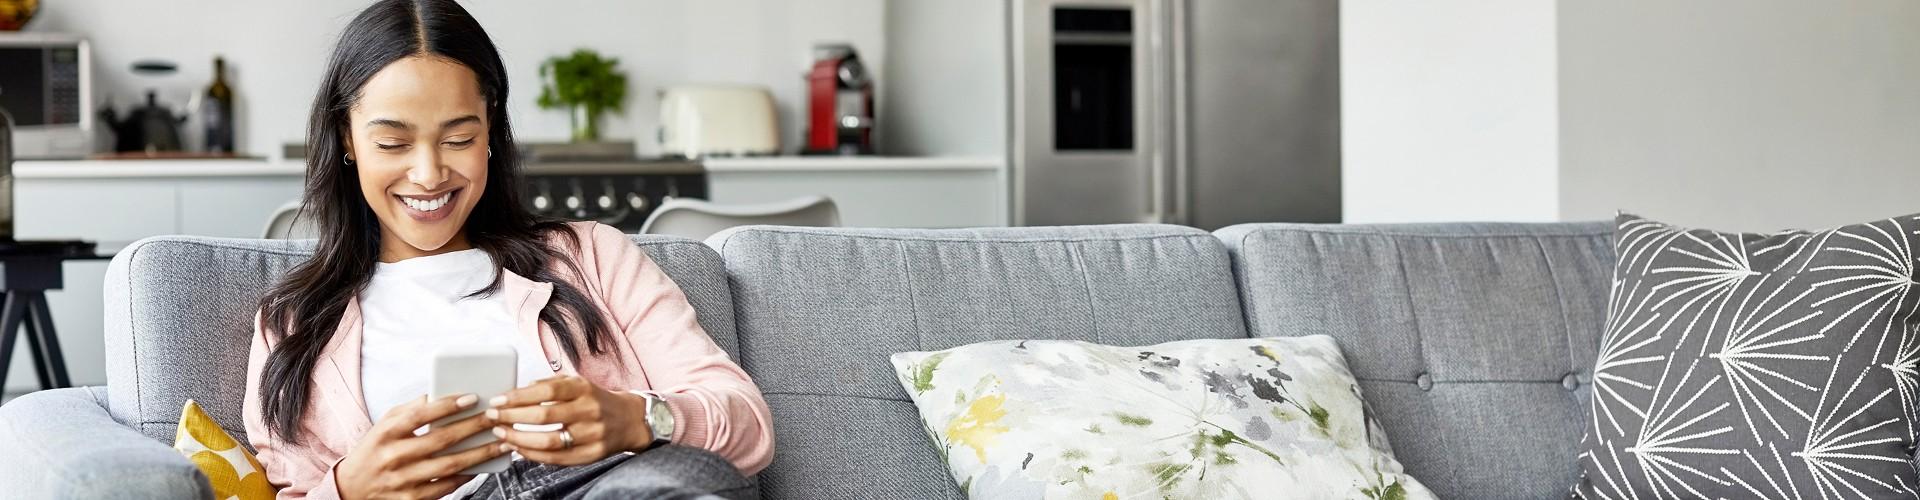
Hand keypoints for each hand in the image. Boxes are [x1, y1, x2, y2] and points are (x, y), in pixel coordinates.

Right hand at [336, 394, 508, 499]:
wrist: (352, 489)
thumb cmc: (374, 451)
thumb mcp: (384, 425)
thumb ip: (410, 409)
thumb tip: (440, 393)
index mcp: (386, 433)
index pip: (420, 415)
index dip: (447, 405)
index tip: (473, 397)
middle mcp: (394, 457)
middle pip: (441, 439)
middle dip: (474, 426)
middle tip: (496, 416)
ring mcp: (403, 481)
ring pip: (450, 465)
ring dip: (480, 453)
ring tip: (501, 442)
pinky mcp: (412, 499)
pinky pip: (447, 486)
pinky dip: (467, 475)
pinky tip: (483, 465)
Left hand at [486, 376, 652, 465]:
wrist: (630, 420)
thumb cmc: (595, 400)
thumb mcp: (578, 383)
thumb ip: (550, 384)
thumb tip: (519, 391)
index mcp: (583, 388)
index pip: (546, 391)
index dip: (518, 396)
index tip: (497, 401)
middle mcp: (589, 410)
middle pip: (545, 416)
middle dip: (512, 417)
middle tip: (492, 417)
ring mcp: (592, 434)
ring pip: (550, 441)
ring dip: (520, 440)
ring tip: (502, 435)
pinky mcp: (592, 454)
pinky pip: (558, 458)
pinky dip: (534, 455)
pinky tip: (519, 449)